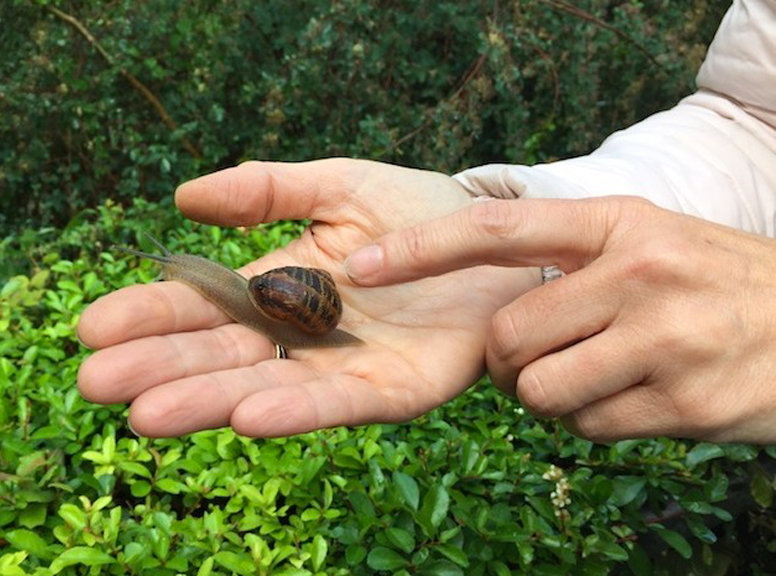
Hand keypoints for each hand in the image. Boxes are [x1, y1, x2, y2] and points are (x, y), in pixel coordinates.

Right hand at [77, 160, 536, 436]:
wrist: (502, 245)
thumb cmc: (422, 214)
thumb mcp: (342, 183)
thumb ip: (270, 188)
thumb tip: (182, 198)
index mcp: (282, 285)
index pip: (205, 305)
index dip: (151, 315)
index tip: (93, 327)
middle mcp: (304, 334)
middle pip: (223, 355)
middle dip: (161, 369)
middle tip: (97, 383)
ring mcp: (347, 368)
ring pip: (268, 388)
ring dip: (210, 403)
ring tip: (148, 414)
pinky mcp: (395, 391)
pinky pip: (342, 403)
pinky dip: (297, 411)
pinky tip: (249, 416)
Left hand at [344, 196, 775, 442]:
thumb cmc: (715, 281)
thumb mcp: (650, 240)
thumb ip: (573, 258)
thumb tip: (487, 302)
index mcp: (621, 222)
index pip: (498, 228)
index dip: (422, 248)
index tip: (363, 266)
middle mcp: (638, 273)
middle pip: (506, 335)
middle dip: (507, 362)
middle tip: (540, 358)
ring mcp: (663, 340)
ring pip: (540, 391)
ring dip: (549, 395)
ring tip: (598, 375)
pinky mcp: (683, 403)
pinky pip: (587, 428)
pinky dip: (594, 421)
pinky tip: (638, 398)